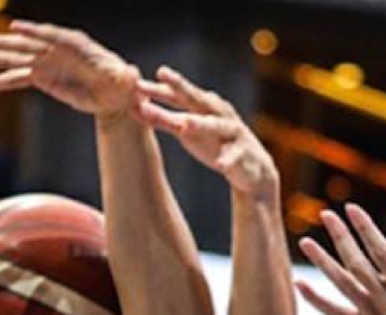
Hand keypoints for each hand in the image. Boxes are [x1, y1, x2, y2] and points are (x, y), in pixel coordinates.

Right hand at [0, 20, 137, 117]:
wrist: (115, 94)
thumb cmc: (123, 85)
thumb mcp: (126, 81)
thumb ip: (125, 77)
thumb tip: (131, 76)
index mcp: (75, 46)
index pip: (52, 37)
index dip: (34, 33)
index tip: (15, 31)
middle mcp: (55, 49)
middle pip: (23, 46)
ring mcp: (45, 62)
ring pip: (14, 59)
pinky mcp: (41, 77)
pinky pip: (16, 78)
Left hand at [134, 68, 277, 199]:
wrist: (250, 168)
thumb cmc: (213, 143)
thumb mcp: (186, 131)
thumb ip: (164, 120)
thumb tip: (135, 107)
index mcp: (203, 107)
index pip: (178, 95)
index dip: (158, 89)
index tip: (137, 83)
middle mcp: (218, 113)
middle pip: (196, 99)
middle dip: (179, 87)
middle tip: (162, 74)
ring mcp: (232, 132)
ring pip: (216, 125)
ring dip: (202, 123)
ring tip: (186, 124)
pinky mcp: (242, 154)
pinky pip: (234, 157)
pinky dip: (228, 159)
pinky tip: (221, 164)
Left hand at [297, 205, 385, 314]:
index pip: (380, 251)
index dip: (364, 228)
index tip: (351, 208)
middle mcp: (384, 299)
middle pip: (356, 263)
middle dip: (340, 237)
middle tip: (326, 214)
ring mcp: (371, 314)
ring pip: (341, 284)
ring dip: (322, 262)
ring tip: (305, 241)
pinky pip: (333, 312)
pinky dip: (314, 299)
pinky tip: (299, 284)